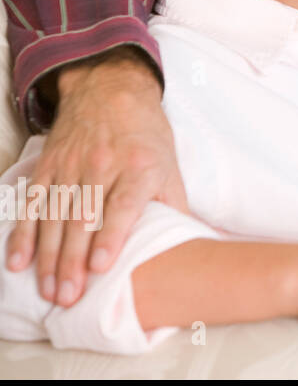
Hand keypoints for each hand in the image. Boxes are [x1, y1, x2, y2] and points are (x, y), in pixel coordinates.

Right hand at [4, 50, 185, 307]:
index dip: (111, 236)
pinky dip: (23, 235)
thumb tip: (191, 243)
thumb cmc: (146, 135)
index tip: (100, 267)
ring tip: (49, 291)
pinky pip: (33, 205)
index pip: (123, 205)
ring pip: (56, 218)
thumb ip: (174, 204)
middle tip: (69, 296)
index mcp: (139, 167)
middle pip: (84, 218)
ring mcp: (71, 167)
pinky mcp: (48, 167)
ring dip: (49, 258)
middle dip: (74, 261)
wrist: (110, 89)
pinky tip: (19, 262)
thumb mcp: (169, 164)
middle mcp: (103, 166)